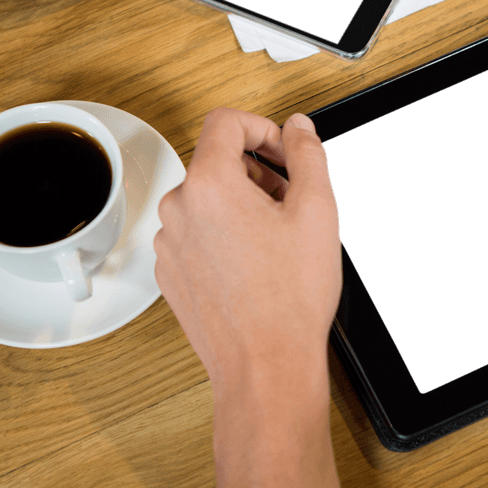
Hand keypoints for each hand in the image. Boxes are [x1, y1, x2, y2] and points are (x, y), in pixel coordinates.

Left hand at [153, 107, 341, 395]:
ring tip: (276, 240)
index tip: (285, 153)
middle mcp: (179, 209)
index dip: (263, 128)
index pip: (226, 122)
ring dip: (241, 205)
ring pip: (206, 200)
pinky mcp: (171, 273)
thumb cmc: (289, 298)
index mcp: (209, 184)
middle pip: (216, 162)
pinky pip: (196, 234)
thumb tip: (299, 128)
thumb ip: (308, 153)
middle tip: (292, 202)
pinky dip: (223, 236)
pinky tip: (255, 265)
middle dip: (257, 172)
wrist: (265, 365)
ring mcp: (170, 244)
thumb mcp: (317, 210)